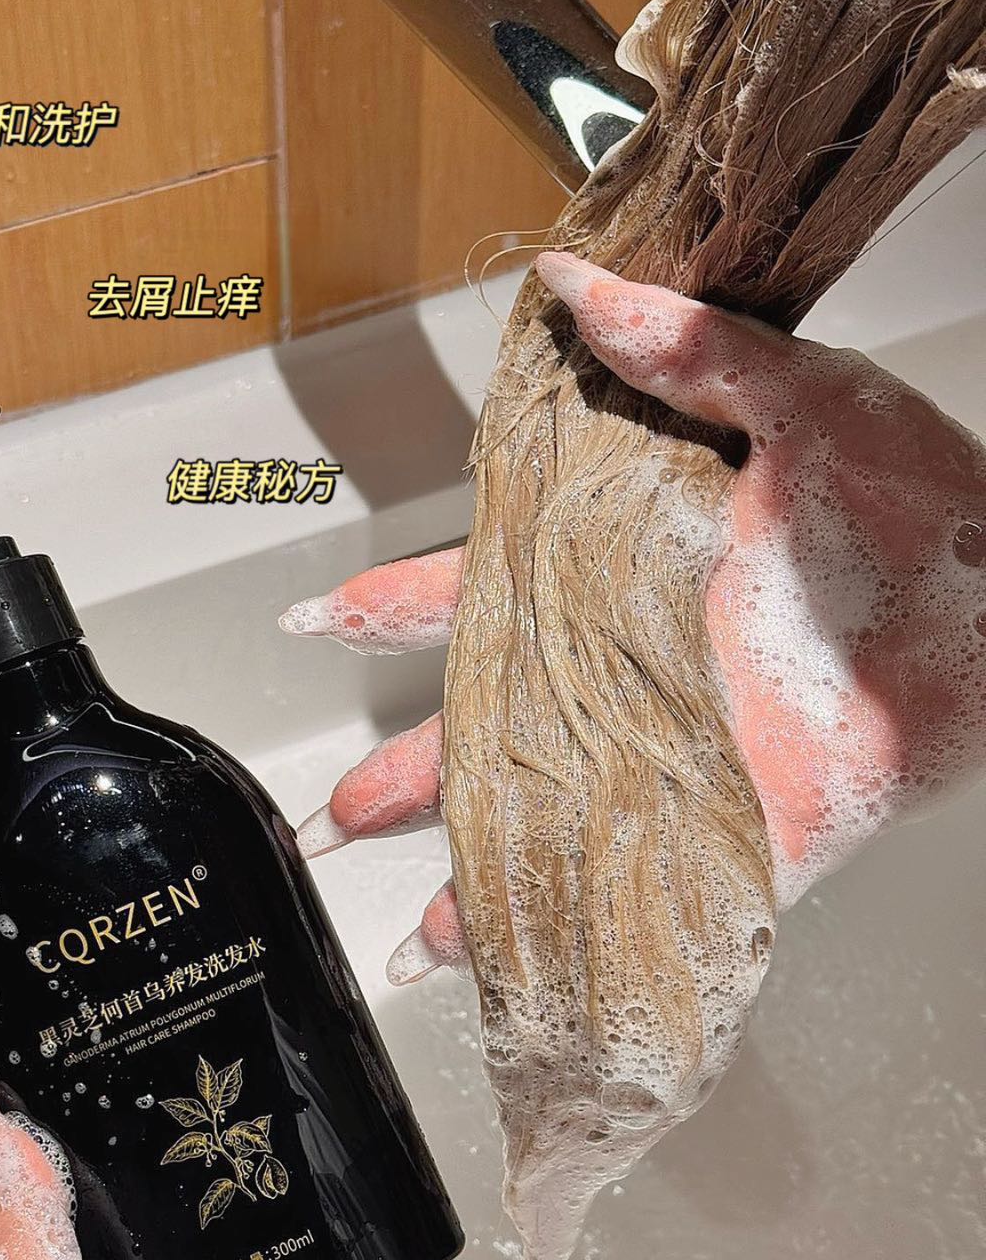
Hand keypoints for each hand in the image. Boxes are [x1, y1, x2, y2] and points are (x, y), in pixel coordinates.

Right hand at [281, 252, 985, 973]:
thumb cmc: (927, 491)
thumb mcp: (802, 397)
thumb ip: (690, 350)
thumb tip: (578, 288)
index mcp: (639, 567)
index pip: (495, 587)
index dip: (406, 603)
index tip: (333, 617)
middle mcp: (648, 668)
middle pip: (504, 727)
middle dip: (418, 770)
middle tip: (343, 810)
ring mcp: (691, 751)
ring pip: (562, 818)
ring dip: (492, 872)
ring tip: (431, 929)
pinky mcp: (756, 824)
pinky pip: (662, 891)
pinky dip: (603, 936)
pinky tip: (548, 971)